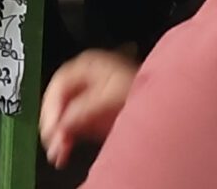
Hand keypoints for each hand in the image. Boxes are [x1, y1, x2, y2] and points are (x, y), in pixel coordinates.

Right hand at [41, 49, 138, 165]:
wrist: (165, 100)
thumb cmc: (144, 88)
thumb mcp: (111, 96)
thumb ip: (85, 107)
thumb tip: (64, 119)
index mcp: (88, 65)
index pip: (59, 84)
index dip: (52, 105)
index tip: (52, 124)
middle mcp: (86, 78)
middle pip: (59, 101)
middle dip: (53, 123)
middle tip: (52, 140)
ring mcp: (89, 96)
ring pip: (63, 115)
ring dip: (58, 134)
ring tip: (58, 150)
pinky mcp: (94, 112)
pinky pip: (72, 125)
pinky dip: (66, 138)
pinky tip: (64, 149)